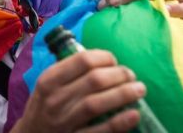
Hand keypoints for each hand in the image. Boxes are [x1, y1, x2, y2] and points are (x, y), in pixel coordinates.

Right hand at [12, 50, 143, 132]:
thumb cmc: (43, 106)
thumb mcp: (47, 84)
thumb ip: (68, 71)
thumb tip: (103, 58)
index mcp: (49, 80)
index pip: (82, 60)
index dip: (105, 57)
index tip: (114, 61)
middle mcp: (55, 99)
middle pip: (94, 80)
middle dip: (119, 74)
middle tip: (131, 75)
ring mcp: (63, 122)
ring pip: (97, 104)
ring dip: (123, 94)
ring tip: (139, 89)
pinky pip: (99, 131)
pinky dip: (118, 123)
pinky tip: (134, 114)